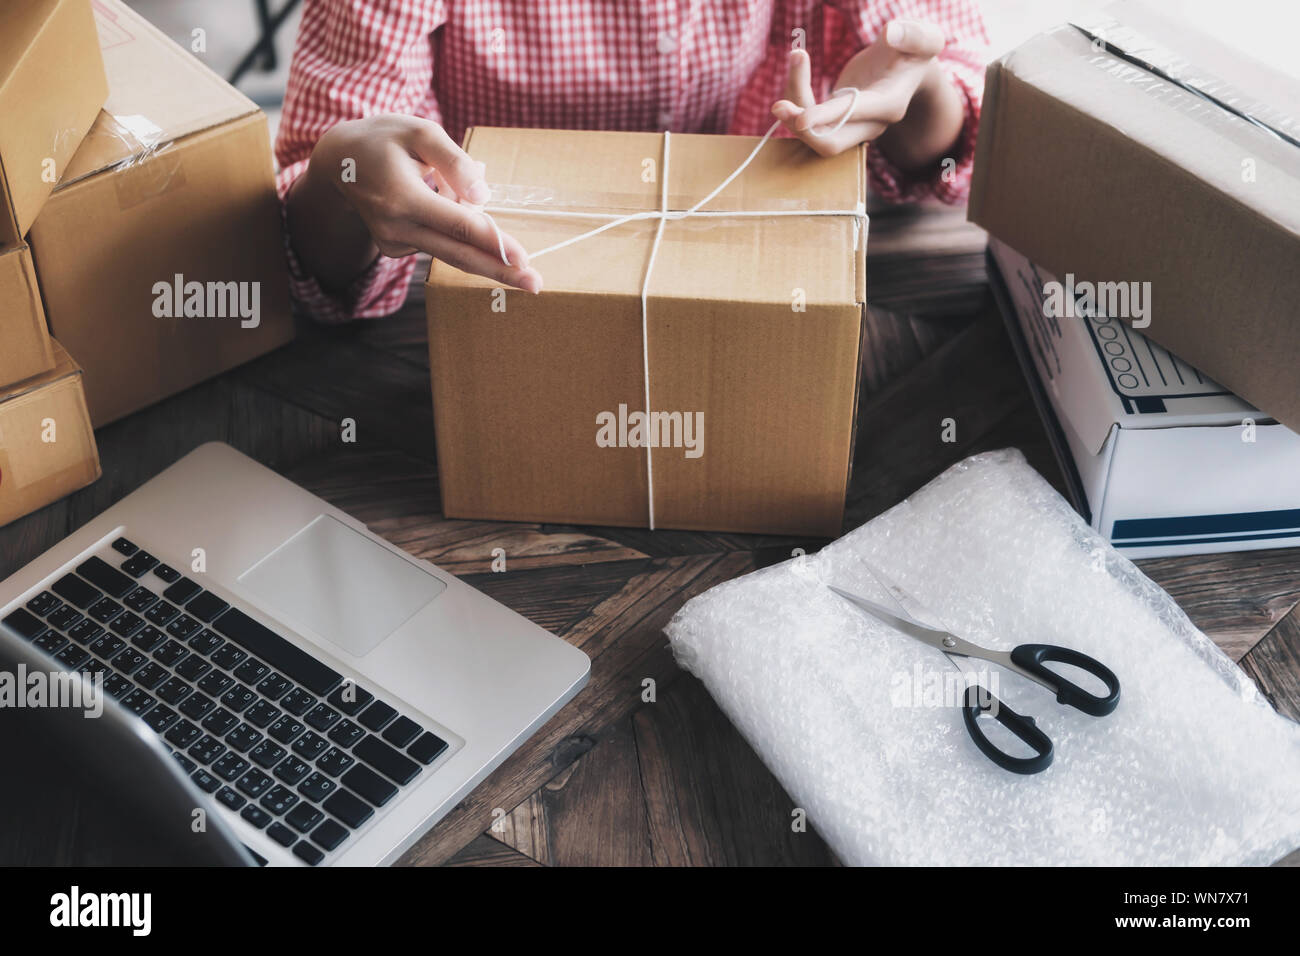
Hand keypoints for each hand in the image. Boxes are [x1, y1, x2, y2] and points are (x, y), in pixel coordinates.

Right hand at [309, 114, 541, 291]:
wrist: (339, 163)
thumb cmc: (386, 140)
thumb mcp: (420, 132)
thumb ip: (454, 161)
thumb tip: (483, 196)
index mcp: (402, 198)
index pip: (459, 226)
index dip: (494, 243)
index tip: (524, 260)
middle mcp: (397, 228)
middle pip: (459, 255)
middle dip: (500, 272)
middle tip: (536, 286)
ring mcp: (394, 242)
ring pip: (450, 250)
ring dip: (481, 248)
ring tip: (482, 231)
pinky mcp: (396, 248)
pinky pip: (437, 241)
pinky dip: (452, 229)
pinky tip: (432, 198)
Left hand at [772, 20, 962, 170]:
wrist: (910, 67)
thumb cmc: (916, 50)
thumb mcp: (926, 38)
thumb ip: (915, 35)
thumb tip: (891, 33)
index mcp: (890, 105)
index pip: (853, 116)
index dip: (826, 117)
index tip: (801, 118)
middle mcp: (870, 124)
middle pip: (830, 144)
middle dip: (802, 131)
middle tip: (777, 106)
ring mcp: (851, 126)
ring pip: (815, 133)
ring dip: (793, 111)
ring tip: (792, 65)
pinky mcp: (836, 119)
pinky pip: (810, 119)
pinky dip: (798, 97)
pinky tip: (797, 66)